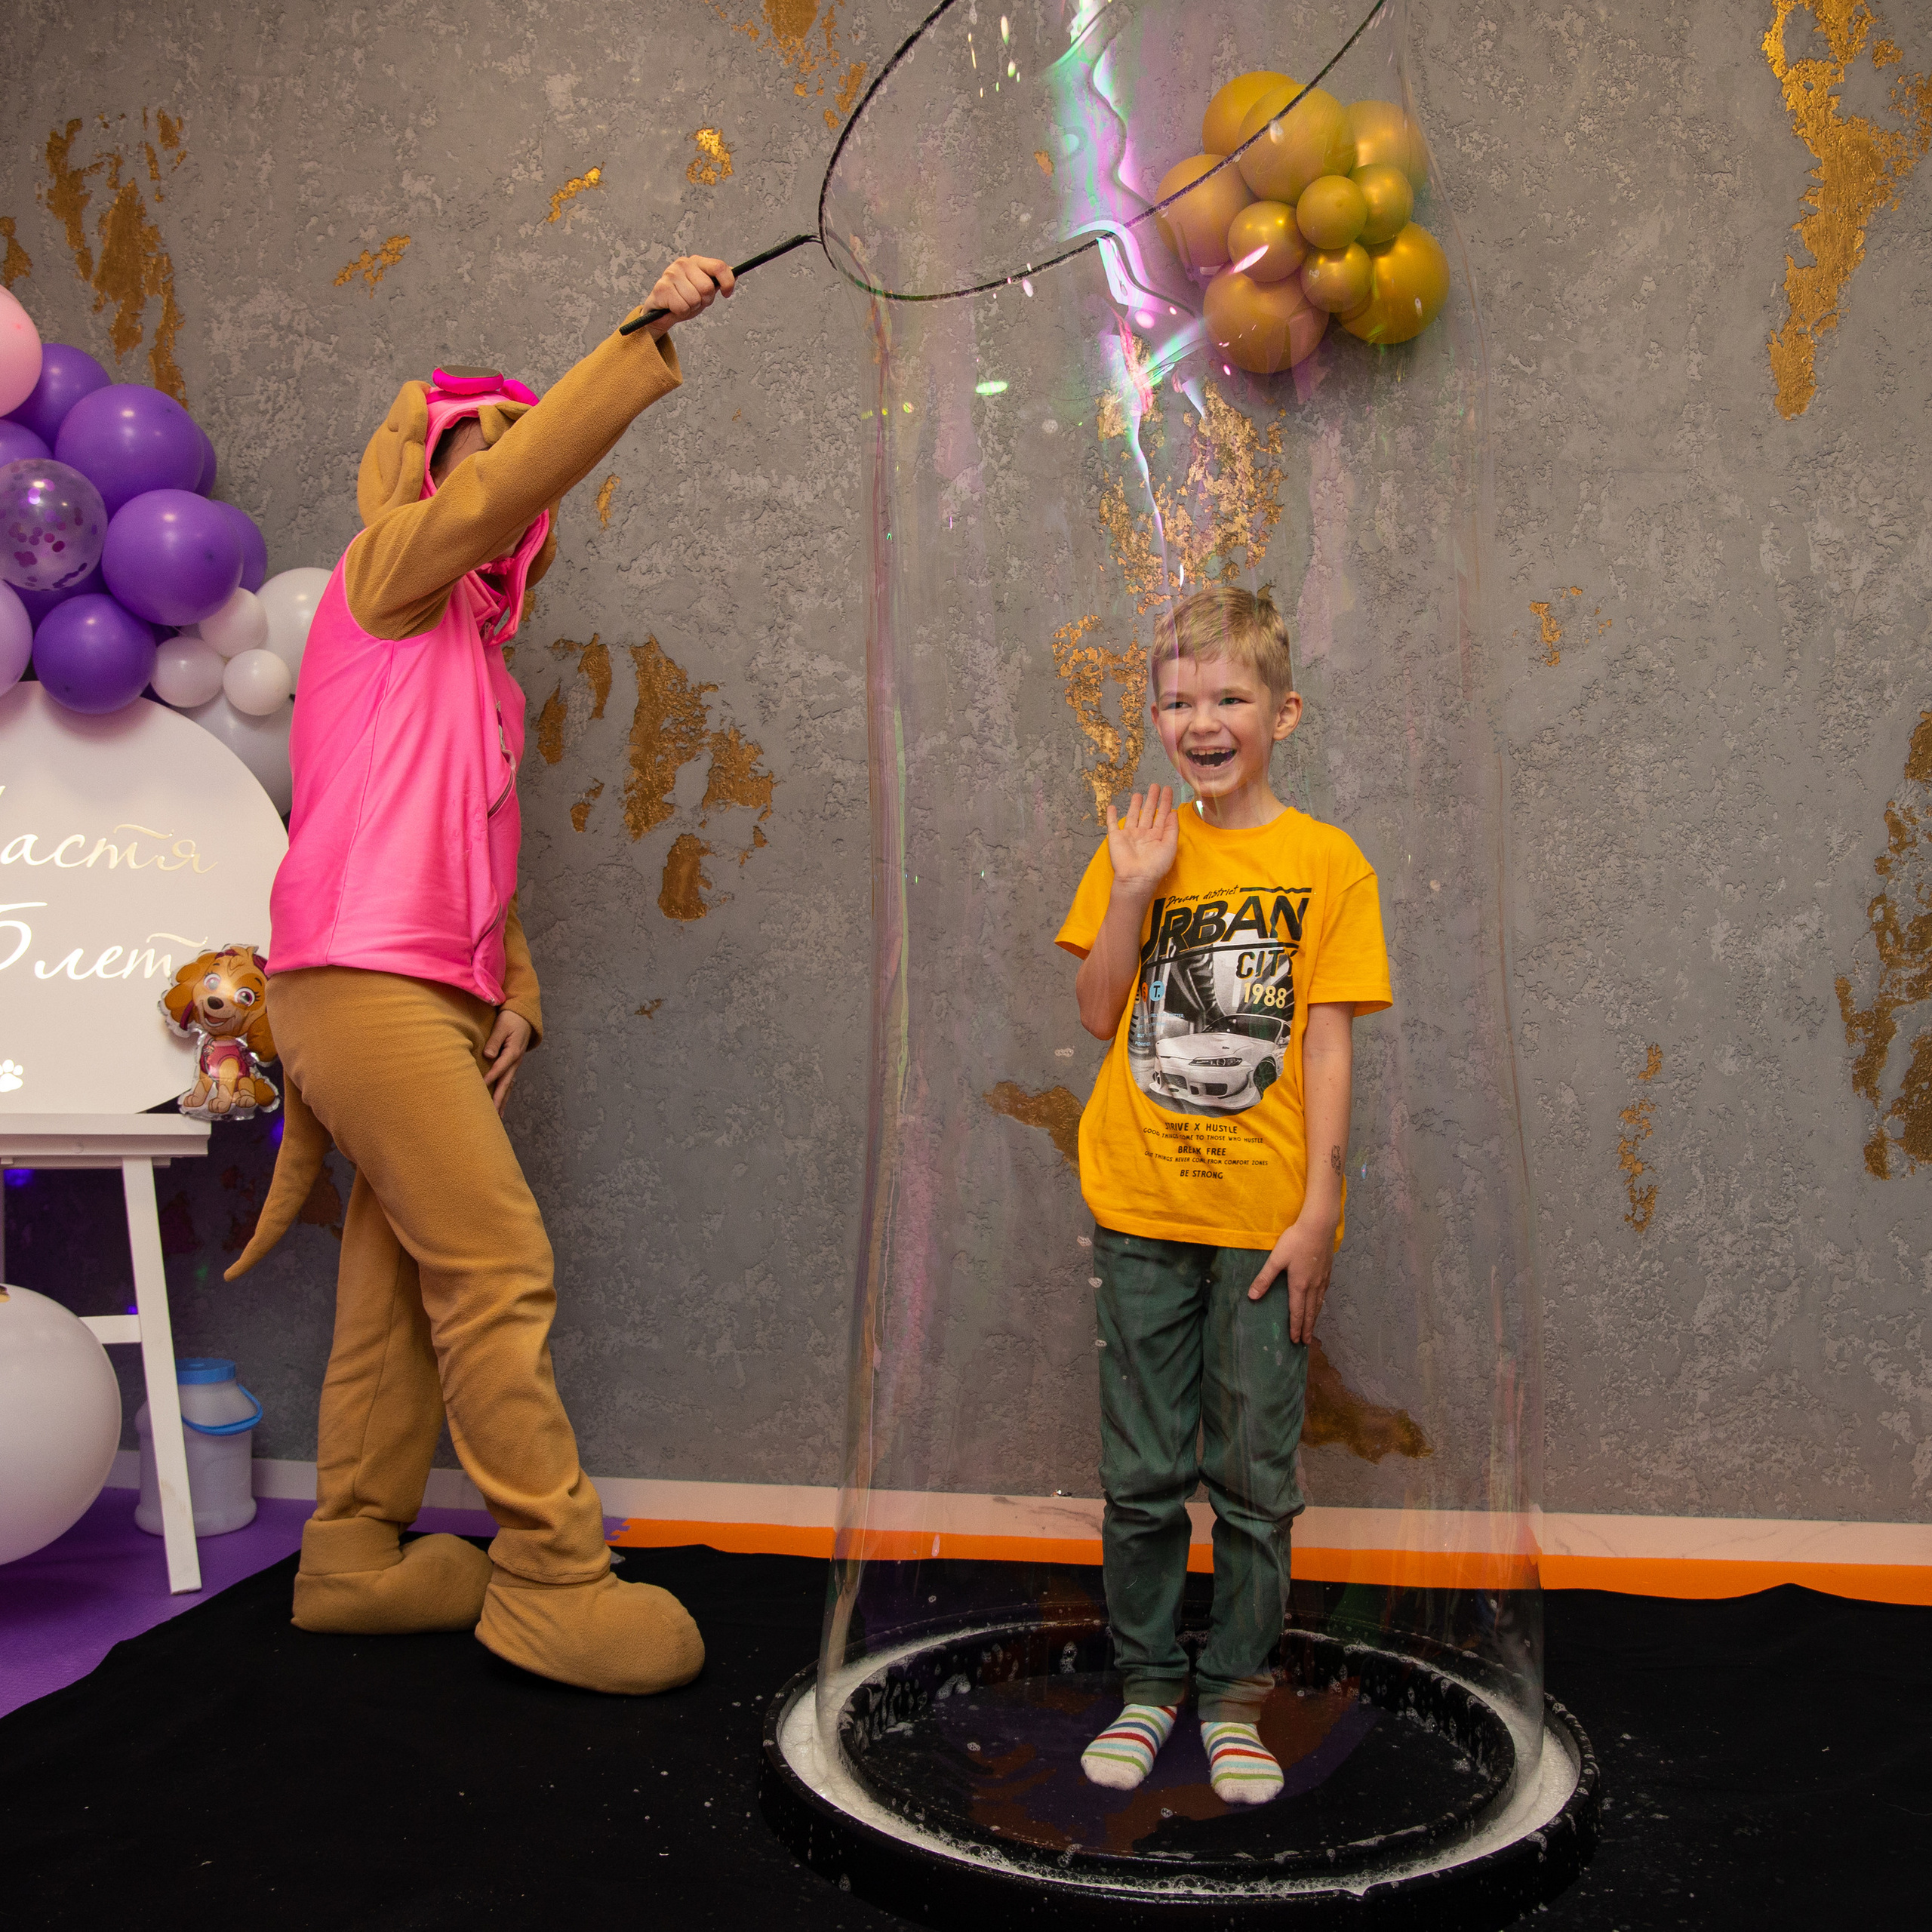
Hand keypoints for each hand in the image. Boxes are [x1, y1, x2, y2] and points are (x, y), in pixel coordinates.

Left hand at [482, 1009, 533, 1114]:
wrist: (524, 1017)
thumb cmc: (511, 1020)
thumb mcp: (502, 1026)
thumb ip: (494, 1041)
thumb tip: (487, 1055)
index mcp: (513, 1052)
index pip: (500, 1068)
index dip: (490, 1077)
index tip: (480, 1087)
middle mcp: (515, 1062)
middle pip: (506, 1084)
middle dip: (499, 1099)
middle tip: (493, 1115)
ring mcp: (515, 1065)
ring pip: (508, 1086)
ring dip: (502, 1101)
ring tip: (497, 1116)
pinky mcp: (512, 1065)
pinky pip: (508, 1083)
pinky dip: (504, 1094)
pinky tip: (501, 1104)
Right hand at [642, 255, 734, 338]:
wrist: (661, 311)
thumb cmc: (684, 299)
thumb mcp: (704, 290)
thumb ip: (718, 281)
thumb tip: (735, 273)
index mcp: (696, 261)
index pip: (719, 267)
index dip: (727, 283)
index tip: (727, 293)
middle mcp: (683, 263)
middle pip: (708, 287)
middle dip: (704, 300)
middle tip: (695, 301)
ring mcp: (671, 274)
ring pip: (694, 299)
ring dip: (691, 307)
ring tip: (684, 304)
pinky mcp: (661, 288)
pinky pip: (682, 307)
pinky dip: (681, 312)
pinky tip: (674, 307)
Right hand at [1105, 785, 1177, 894]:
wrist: (1136, 878)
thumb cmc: (1155, 865)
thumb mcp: (1170, 846)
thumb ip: (1171, 829)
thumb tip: (1173, 813)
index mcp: (1157, 836)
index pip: (1162, 815)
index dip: (1165, 802)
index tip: (1168, 789)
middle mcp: (1144, 834)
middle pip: (1149, 812)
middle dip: (1152, 799)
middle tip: (1155, 785)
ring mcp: (1130, 835)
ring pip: (1133, 816)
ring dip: (1135, 805)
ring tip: (1138, 794)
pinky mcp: (1116, 838)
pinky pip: (1112, 824)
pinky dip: (1111, 816)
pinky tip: (1111, 807)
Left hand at [1247, 1214, 1335, 1343]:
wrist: (1319, 1226)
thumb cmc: (1295, 1241)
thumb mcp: (1276, 1259)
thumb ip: (1264, 1278)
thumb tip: (1252, 1296)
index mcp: (1299, 1285)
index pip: (1297, 1312)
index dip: (1295, 1327)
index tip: (1295, 1340)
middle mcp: (1313, 1286)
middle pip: (1310, 1312)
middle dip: (1307, 1328)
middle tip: (1305, 1342)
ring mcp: (1322, 1279)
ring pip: (1319, 1304)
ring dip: (1315, 1318)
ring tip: (1312, 1328)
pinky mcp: (1327, 1271)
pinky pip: (1324, 1293)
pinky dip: (1321, 1303)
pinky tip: (1321, 1302)